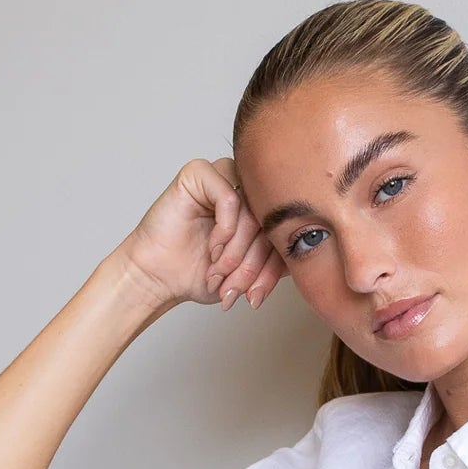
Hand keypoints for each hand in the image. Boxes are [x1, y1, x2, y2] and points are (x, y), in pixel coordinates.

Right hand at [117, 157, 286, 315]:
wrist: (158, 276)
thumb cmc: (198, 273)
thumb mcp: (250, 273)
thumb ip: (278, 260)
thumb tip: (309, 254)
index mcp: (258, 206)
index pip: (284, 229)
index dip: (273, 266)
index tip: (255, 296)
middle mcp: (243, 187)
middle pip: (271, 220)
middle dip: (254, 263)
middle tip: (235, 287)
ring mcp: (222, 176)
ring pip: (253, 209)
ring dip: (238, 249)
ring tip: (219, 270)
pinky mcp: (199, 173)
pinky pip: (230, 197)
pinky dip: (225, 229)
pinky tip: (212, 246)